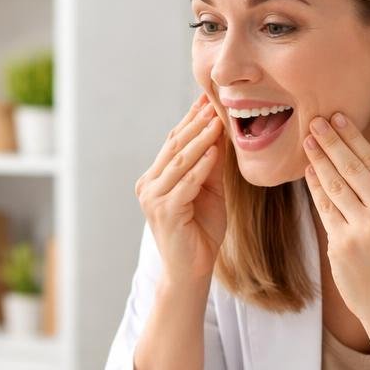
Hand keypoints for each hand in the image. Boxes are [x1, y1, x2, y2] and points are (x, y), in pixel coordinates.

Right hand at [135, 93, 226, 286]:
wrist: (190, 270)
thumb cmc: (200, 232)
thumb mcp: (209, 191)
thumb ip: (212, 166)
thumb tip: (221, 132)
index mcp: (155, 178)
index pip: (174, 142)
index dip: (191, 119)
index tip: (207, 99)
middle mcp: (149, 185)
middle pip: (175, 147)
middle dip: (196, 123)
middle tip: (214, 102)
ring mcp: (153, 198)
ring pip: (180, 161)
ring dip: (200, 139)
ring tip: (217, 121)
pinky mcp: (165, 212)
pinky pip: (186, 184)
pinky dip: (201, 167)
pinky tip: (215, 151)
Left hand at [302, 113, 369, 330]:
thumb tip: (350, 156)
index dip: (353, 138)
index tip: (338, 117)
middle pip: (352, 168)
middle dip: (331, 141)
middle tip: (314, 121)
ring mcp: (364, 229)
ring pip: (335, 185)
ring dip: (319, 160)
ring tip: (307, 141)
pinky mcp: (343, 244)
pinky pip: (324, 208)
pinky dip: (314, 187)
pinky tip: (308, 172)